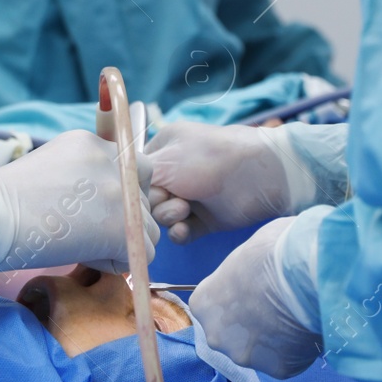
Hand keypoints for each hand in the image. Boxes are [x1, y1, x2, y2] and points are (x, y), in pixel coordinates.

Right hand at [0, 131, 156, 272]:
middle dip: (126, 216)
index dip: (119, 192)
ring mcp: (120, 191)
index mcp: (93, 143)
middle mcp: (112, 160)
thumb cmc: (6, 199)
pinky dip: (116, 262)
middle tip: (89, 229)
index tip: (93, 209)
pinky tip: (83, 255)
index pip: (133, 167)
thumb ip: (85, 172)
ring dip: (122, 242)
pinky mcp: (124, 226)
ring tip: (81, 244)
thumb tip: (105, 201)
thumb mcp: (53, 165)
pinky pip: (142, 253)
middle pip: (145, 196)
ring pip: (148, 228)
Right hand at [147, 121, 344, 242]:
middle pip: (146, 198)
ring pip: (162, 217)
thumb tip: (122, 193)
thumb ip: (136, 177)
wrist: (259, 175)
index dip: (133, 187)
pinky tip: (184, 229)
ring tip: (184, 211)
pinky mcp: (205, 219)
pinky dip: (179, 233)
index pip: (134, 172)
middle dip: (154, 204)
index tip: (137, 194)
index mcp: (164, 148)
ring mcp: (190, 195)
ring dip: (168, 217)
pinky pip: (180, 232)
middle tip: (173, 200)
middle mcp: (175, 171)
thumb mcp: (166, 161)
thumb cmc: (210, 158)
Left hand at [190, 207, 329, 378]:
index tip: (252, 290)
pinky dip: (295, 349)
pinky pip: (285, 361)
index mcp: (203, 304)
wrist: (306, 275)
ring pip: (258, 351)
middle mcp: (216, 336)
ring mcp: (246, 356)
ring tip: (293, 316)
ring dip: (272, 340)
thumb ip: (239, 273)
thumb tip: (250, 273)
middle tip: (274, 306)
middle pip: (231, 335)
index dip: (234, 299)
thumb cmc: (273, 253)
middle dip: (249, 325)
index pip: (211, 308)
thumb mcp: (245, 253)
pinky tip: (305, 328)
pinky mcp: (277, 370)